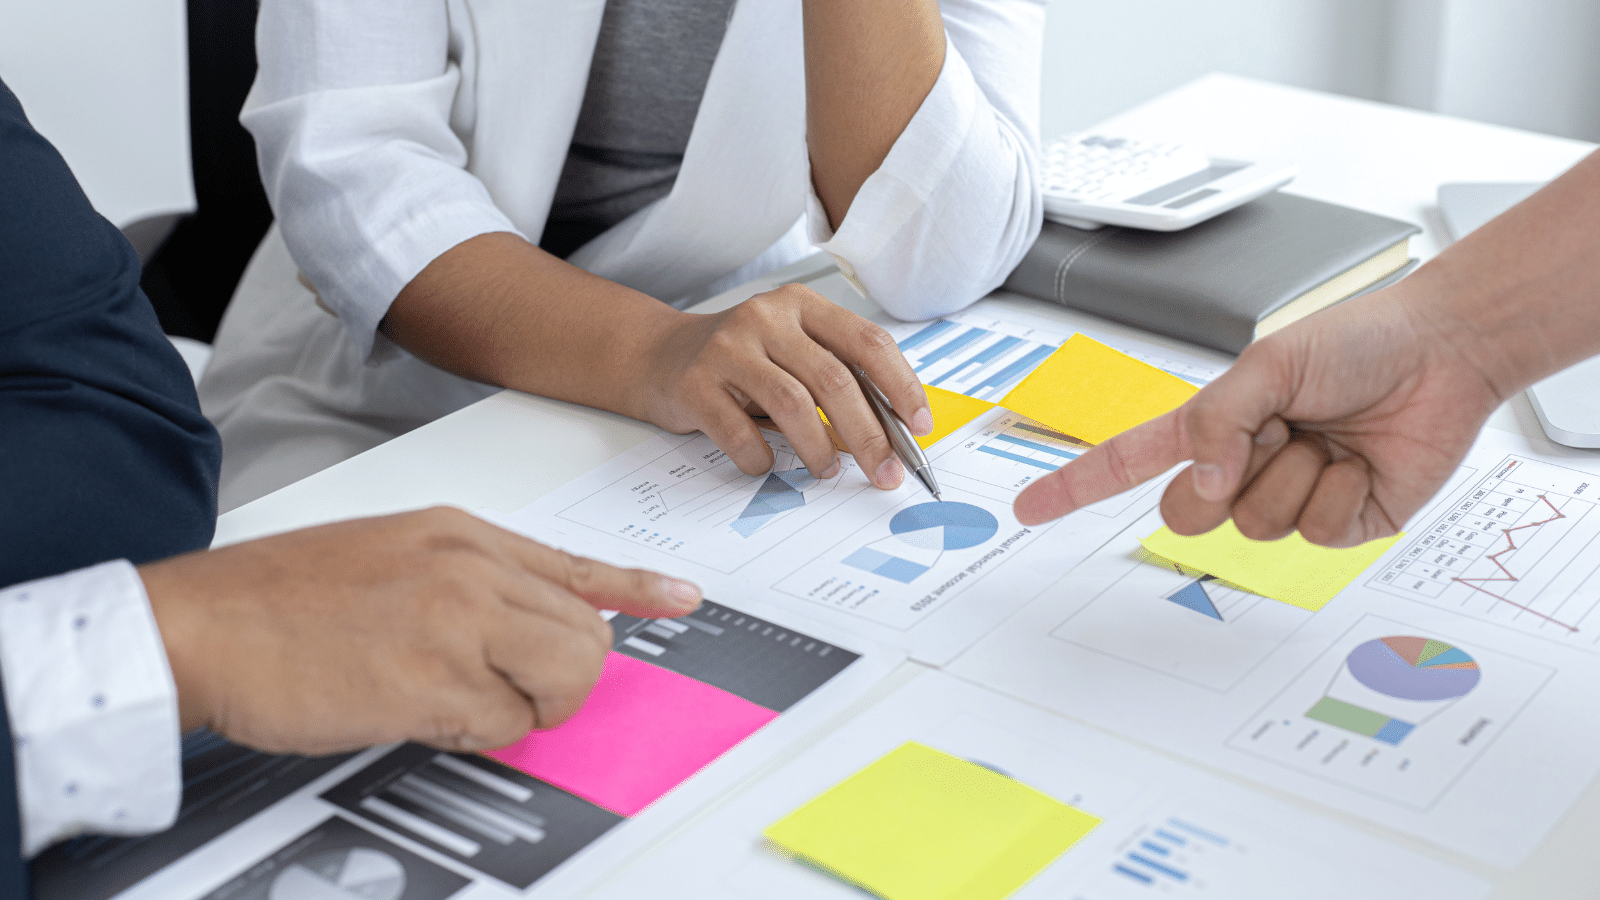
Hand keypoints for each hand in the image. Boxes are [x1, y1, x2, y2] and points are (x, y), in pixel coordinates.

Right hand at [139, 507, 701, 754]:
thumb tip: (527, 623)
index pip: (576, 564)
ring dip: (525, 707)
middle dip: (563, 676)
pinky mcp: (433, 681)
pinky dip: (473, 733)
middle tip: (509, 690)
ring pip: (564, 678)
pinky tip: (416, 711)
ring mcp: (456, 623)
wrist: (206, 624)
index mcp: (463, 534)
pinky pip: (504, 724)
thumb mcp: (394, 554)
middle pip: (586, 633)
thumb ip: (470, 580)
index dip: (636, 587)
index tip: (682, 598)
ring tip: (459, 701)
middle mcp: (472, 570)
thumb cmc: (285, 597)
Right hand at [636, 283, 930, 487]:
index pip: (867, 341)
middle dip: (869, 436)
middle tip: (885, 472)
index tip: (919, 426)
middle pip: (834, 380)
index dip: (900, 386)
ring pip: (792, 405)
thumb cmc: (741, 361)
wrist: (658, 356)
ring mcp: (727, 348)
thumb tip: (891, 433)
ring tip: (827, 471)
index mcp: (801, 305)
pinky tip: (767, 464)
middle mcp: (766, 318)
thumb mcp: (791, 351)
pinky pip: (740, 432)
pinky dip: (762, 458)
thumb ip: (835, 377)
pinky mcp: (694, 384)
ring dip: (819, 449)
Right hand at [1013, 279, 1504, 546]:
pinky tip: (1360, 459)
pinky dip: (1338, 491)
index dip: (1076, 485)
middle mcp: (1246, 466)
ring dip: (1293, 474)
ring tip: (1328, 435)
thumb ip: (1218, 423)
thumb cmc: (1357, 343)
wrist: (1443, 354)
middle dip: (1219, 481)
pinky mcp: (1341, 524)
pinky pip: (1313, 532)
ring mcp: (1291, 498)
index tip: (1030, 508)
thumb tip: (1203, 486)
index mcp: (1216, 424)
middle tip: (1268, 436)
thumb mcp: (1268, 366)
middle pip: (1187, 514)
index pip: (1129, 460)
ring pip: (1254, 526)